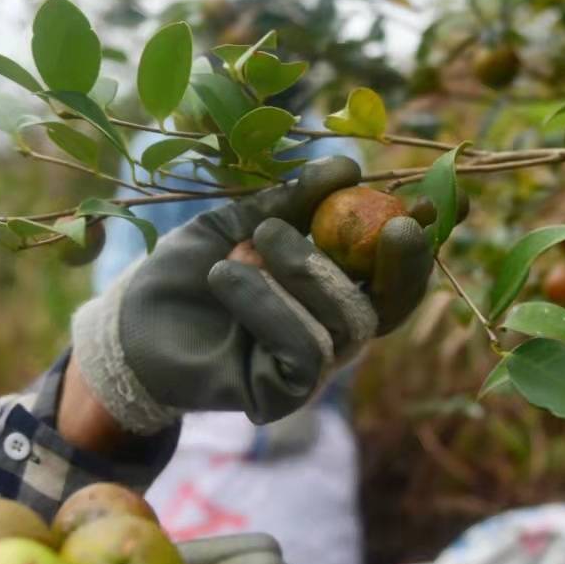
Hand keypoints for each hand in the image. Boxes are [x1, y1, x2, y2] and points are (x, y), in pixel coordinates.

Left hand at [70, 156, 432, 431]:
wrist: (131, 316)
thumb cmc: (190, 268)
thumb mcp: (240, 220)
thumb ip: (292, 200)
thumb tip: (349, 168)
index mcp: (333, 286)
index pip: (392, 268)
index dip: (421, 239)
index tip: (433, 201)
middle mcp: (333, 329)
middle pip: (393, 305)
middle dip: (401, 263)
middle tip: (395, 224)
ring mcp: (311, 367)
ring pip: (348, 322)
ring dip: (303, 269)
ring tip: (253, 240)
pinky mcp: (281, 395)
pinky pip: (303, 351)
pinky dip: (268, 302)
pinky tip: (227, 274)